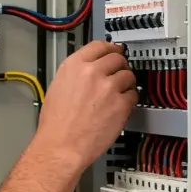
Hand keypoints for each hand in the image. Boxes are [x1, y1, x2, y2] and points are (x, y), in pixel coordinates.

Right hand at [34, 41, 136, 171]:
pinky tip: (118, 107)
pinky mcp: (121, 104)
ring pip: (129, 75)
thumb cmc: (56, 124)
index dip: (110, 48)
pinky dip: (129, 100)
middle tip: (118, 74)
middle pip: (118, 57)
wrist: (61, 146)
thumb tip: (89, 70)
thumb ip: (76, 74)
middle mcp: (92, 72)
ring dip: (126, 83)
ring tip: (117, 94)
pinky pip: (134, 95)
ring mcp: (108, 87)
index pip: (99, 45)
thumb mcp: (57, 88)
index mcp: (73, 66)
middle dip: (119, 66)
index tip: (114, 50)